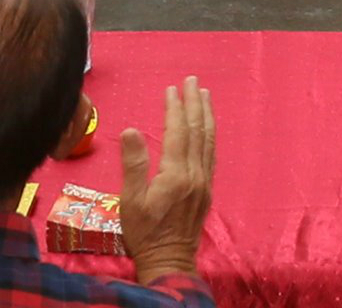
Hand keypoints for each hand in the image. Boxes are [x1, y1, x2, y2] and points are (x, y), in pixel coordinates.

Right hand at [117, 76, 216, 290]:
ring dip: (206, 116)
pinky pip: (211, 155)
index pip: (177, 132)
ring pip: (208, 141)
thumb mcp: (130, 201)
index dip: (175, 108)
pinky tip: (208, 129)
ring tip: (205, 95)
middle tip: (193, 80)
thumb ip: (133, 164)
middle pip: (197, 131)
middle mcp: (195, 174)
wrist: (169, 262)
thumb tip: (130, 130)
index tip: (172, 89)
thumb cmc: (145, 233)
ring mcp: (203, 183)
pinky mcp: (206, 191)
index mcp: (176, 174)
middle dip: (195, 103)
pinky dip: (210, 136)